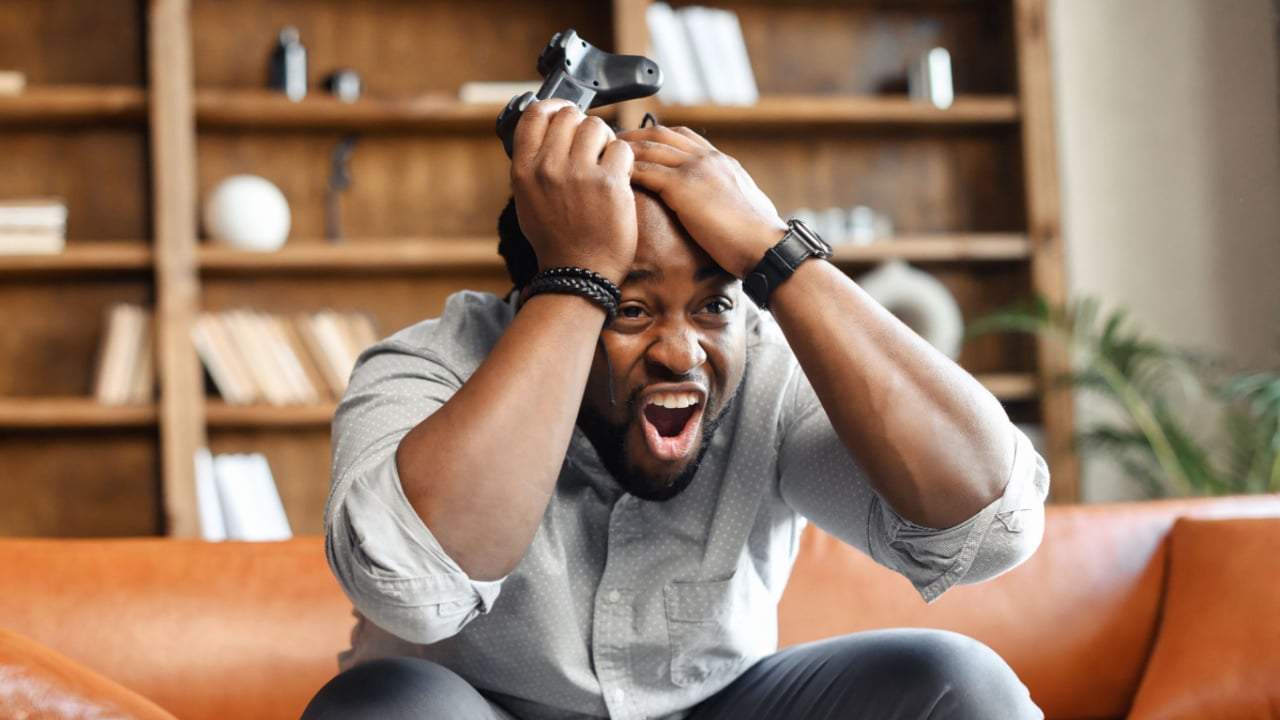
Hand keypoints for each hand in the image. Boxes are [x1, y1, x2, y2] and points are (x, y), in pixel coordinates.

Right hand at [510, 100, 636, 282]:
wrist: (580, 272)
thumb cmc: (556, 239)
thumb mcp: (528, 199)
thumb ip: (533, 164)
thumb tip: (547, 130)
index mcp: (524, 170)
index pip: (535, 114)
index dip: (553, 108)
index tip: (564, 114)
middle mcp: (548, 168)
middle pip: (569, 116)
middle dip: (584, 127)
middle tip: (591, 149)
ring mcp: (579, 175)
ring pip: (597, 126)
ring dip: (605, 141)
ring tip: (605, 164)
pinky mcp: (609, 184)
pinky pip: (621, 148)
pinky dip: (624, 160)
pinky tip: (619, 179)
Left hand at [625, 125, 786, 277]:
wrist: (766, 246)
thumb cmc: (758, 238)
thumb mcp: (743, 207)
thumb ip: (727, 197)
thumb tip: (722, 207)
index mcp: (721, 162)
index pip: (683, 136)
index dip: (657, 135)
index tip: (640, 140)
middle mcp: (707, 159)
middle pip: (661, 133)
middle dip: (634, 135)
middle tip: (612, 142)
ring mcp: (695, 169)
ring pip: (649, 147)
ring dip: (623, 149)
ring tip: (603, 155)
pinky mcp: (683, 187)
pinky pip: (646, 171)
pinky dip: (627, 170)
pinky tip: (613, 177)